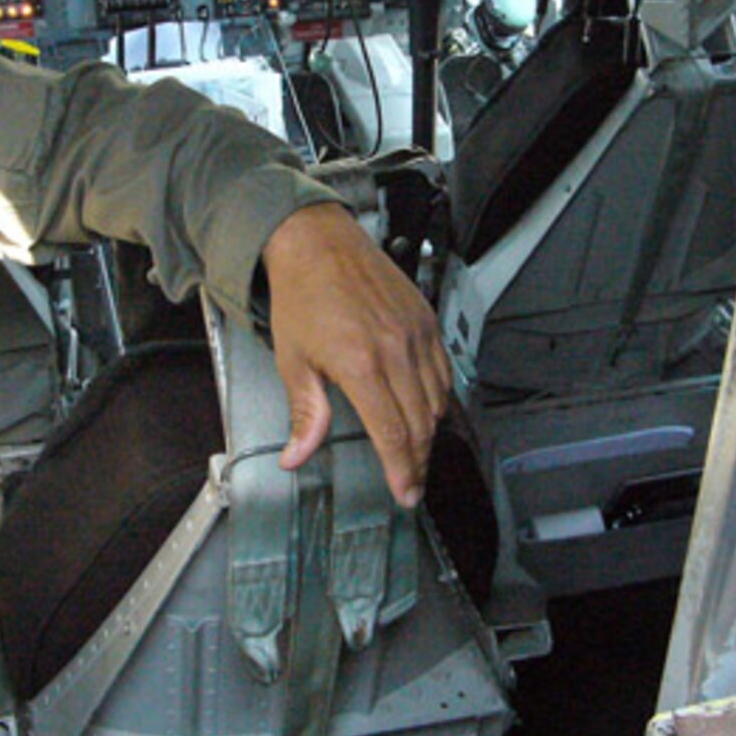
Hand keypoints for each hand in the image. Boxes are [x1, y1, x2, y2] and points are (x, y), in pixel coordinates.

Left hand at [262, 203, 451, 507]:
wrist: (318, 242)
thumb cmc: (302, 295)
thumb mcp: (293, 360)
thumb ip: (304, 414)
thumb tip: (296, 457)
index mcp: (361, 364)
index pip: (393, 433)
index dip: (402, 470)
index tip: (406, 493)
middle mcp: (396, 349)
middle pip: (421, 422)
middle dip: (418, 460)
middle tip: (412, 483)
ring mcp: (416, 333)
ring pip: (438, 399)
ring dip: (429, 432)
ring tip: (416, 453)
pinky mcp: (426, 318)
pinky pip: (443, 370)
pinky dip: (438, 397)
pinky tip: (425, 409)